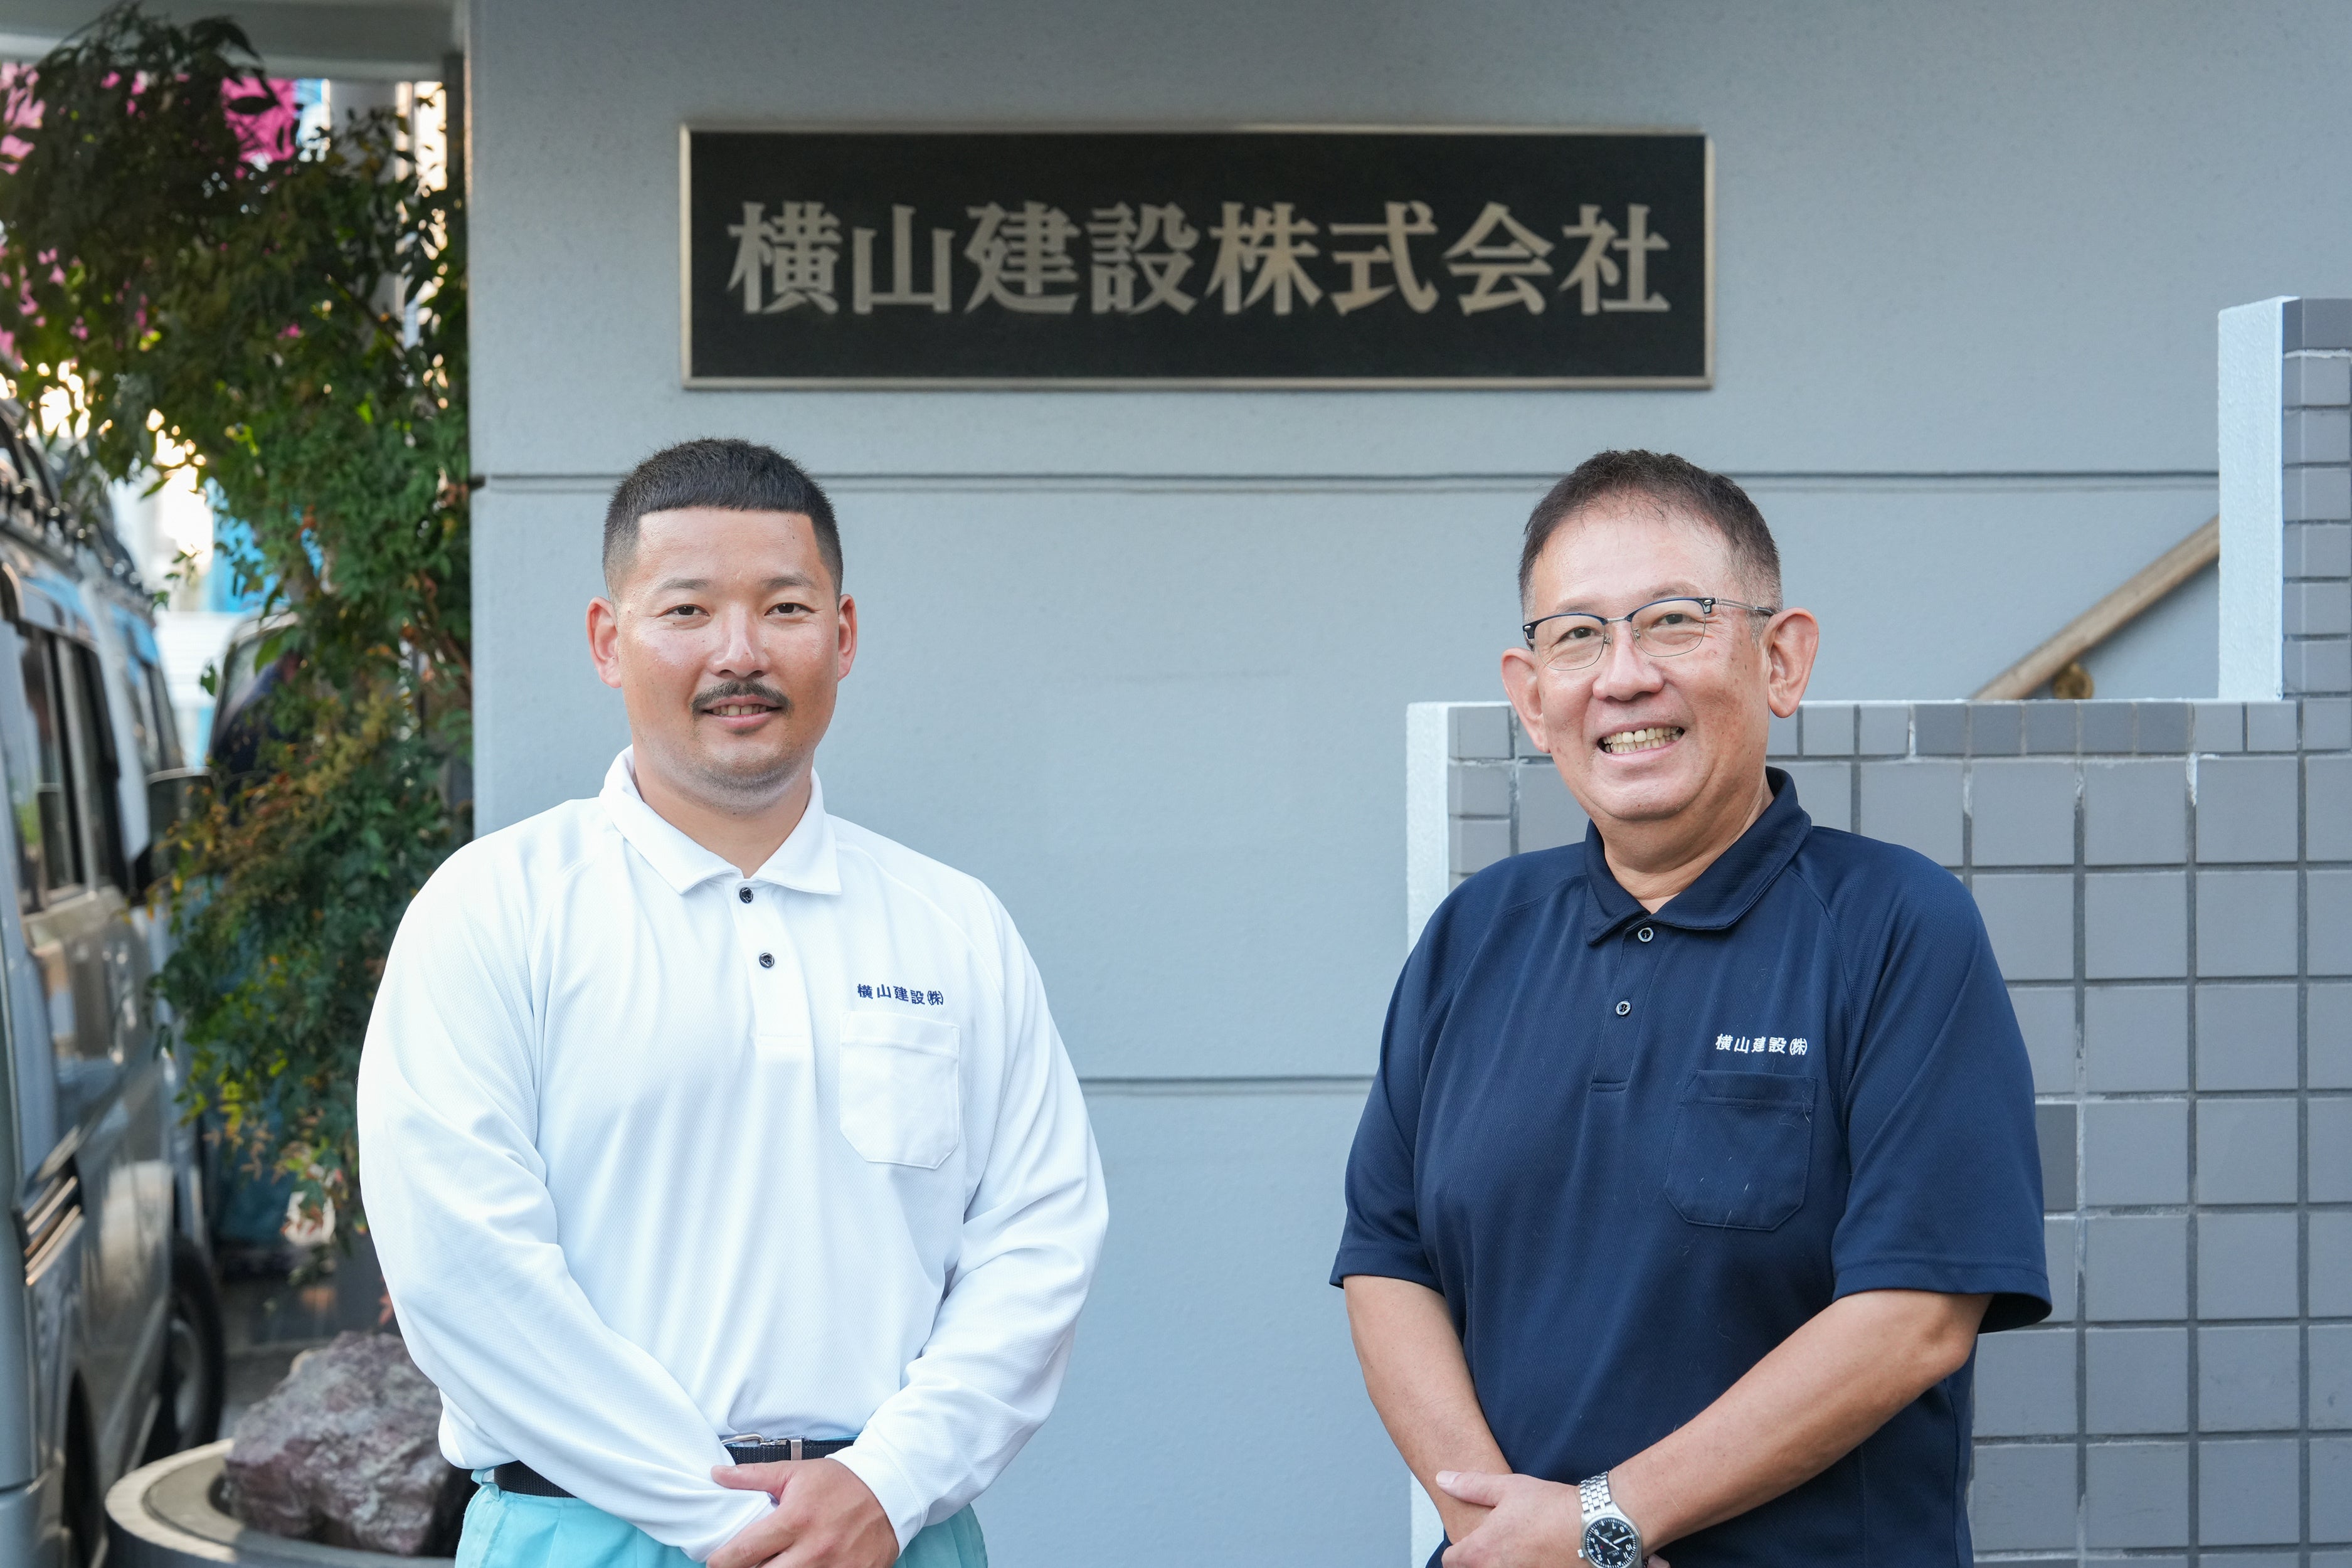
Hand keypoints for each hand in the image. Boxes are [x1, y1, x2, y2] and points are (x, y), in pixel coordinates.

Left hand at [706, 1457, 897, 1567]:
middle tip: (746, 1564)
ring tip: (774, 1563)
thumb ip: (753, 1476)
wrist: (891, 1490)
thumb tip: (716, 1475)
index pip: (742, 1553)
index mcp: (795, 1520)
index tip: (717, 1561)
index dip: (721, 1562)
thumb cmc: (841, 1482)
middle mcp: (813, 1550)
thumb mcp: (796, 1472)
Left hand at [1436, 1471, 1671, 1567]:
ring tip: (1517, 1552)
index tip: (1466, 1544)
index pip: (1451, 1562)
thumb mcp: (1508, 1488)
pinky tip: (1535, 1560)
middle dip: (1478, 1562)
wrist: (1595, 1526)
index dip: (1456, 1552)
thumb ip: (1470, 1486)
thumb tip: (1443, 1479)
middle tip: (1495, 1547)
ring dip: (1501, 1565)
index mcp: (1482, 1551)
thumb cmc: (1551, 1506)